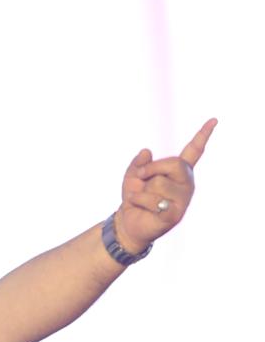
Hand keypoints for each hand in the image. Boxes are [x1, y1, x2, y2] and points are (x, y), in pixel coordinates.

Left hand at [116, 118, 217, 252]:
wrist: (128, 221)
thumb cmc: (135, 196)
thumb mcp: (133, 175)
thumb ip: (139, 163)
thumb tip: (146, 151)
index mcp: (179, 171)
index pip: (194, 151)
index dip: (203, 135)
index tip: (214, 120)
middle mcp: (186, 183)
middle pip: (176, 164)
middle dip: (152, 168)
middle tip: (141, 177)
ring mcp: (182, 200)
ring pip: (159, 183)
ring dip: (141, 190)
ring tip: (141, 198)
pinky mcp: (175, 215)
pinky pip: (154, 201)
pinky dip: (139, 202)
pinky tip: (142, 208)